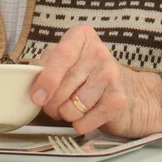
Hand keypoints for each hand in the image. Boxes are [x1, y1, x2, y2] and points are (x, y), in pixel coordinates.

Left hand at [29, 25, 161, 137]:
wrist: (130, 91)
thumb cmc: (89, 75)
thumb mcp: (68, 60)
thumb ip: (47, 65)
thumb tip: (31, 87)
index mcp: (81, 36)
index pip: (60, 56)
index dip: (46, 79)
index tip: (36, 97)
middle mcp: (99, 52)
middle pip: (63, 86)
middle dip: (51, 104)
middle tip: (53, 105)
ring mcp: (111, 75)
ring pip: (72, 107)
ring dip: (66, 115)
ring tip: (72, 108)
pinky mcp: (118, 99)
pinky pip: (85, 121)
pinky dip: (79, 125)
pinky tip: (85, 116)